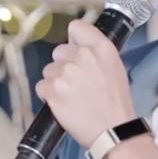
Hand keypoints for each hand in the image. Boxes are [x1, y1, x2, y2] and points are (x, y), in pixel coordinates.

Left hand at [34, 19, 136, 147]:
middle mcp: (82, 56)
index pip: (76, 27)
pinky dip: (48, 96)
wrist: (112, 130)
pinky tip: (63, 104)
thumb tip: (75, 44)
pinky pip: (41, 86)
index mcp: (101, 49)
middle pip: (58, 52)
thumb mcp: (114, 68)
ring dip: (56, 82)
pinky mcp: (53, 90)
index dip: (74, 40)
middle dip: (64, 65)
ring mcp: (66, 73)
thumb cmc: (115, 102)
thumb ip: (95, 52)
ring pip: (49, 70)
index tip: (75, 51)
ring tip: (72, 97)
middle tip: (77, 83)